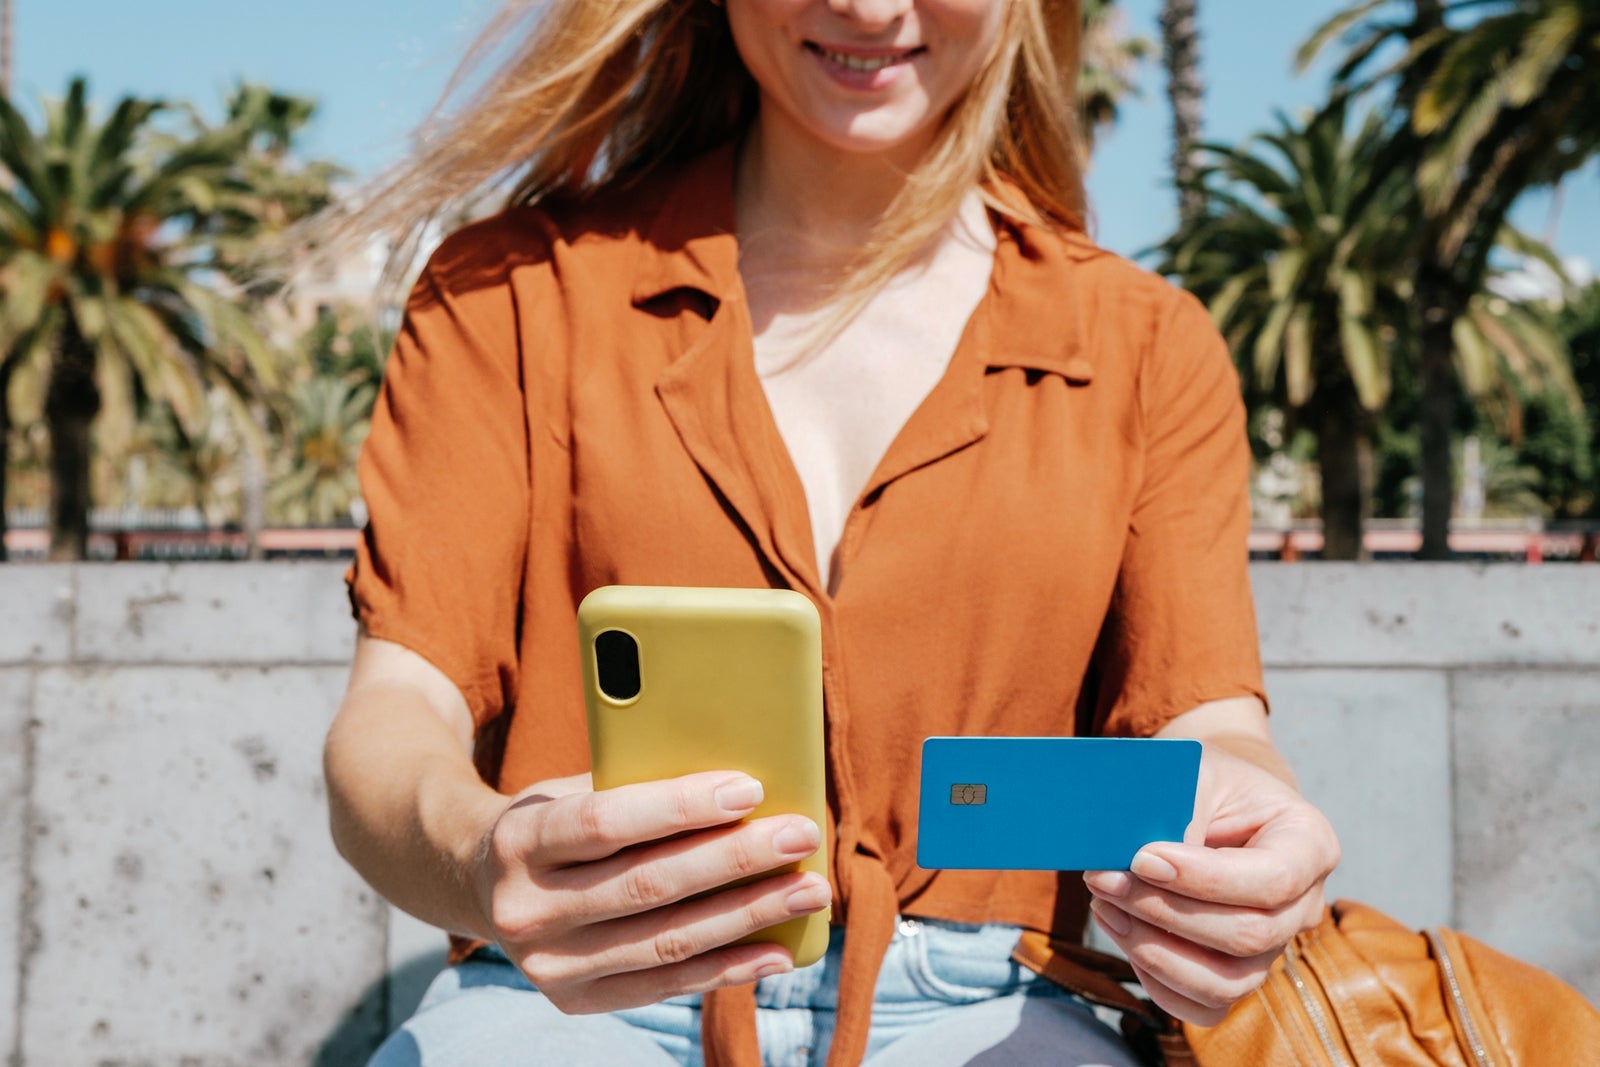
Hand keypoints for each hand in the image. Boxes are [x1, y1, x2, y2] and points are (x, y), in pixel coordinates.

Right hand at [472, 770, 830, 1013]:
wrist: (480, 884)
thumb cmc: (555, 818)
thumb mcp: (572, 786)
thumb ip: (637, 785)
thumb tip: (742, 786)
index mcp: (521, 841)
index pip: (606, 822)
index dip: (680, 806)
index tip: (749, 788)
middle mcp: (527, 911)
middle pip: (647, 886)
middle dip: (735, 860)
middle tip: (800, 836)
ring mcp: (549, 966)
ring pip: (666, 942)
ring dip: (749, 916)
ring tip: (808, 890)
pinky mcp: (575, 1002)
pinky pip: (666, 986)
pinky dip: (729, 968)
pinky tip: (778, 949)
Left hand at [1082, 744, 1339, 1024]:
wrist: (1208, 795)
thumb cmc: (1204, 778)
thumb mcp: (1194, 772)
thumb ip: (1177, 813)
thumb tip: (1136, 865)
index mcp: (1309, 843)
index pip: (1272, 880)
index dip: (1204, 879)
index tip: (1142, 858)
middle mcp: (1302, 904)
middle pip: (1247, 936)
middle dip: (1164, 911)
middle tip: (1104, 877)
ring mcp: (1274, 946)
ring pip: (1227, 982)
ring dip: (1155, 950)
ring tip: (1106, 906)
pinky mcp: (1236, 973)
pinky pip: (1205, 1007)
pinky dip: (1159, 982)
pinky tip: (1126, 936)